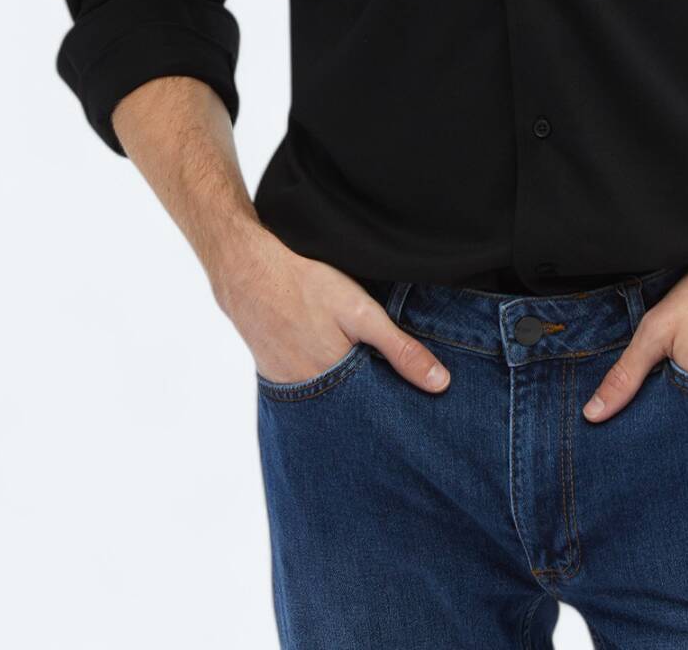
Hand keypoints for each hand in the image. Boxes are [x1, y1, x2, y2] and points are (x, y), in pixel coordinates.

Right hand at [211, 229, 450, 393]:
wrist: (247, 274)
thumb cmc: (306, 287)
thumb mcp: (361, 313)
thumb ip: (400, 349)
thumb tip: (440, 384)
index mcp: (339, 383)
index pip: (379, 414)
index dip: (399, 410)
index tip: (421, 414)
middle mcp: (314, 397)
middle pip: (355, 414)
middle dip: (374, 409)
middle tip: (393, 403)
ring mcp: (291, 391)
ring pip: (332, 405)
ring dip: (348, 398)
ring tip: (363, 385)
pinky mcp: (277, 380)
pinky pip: (308, 395)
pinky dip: (324, 388)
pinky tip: (331, 369)